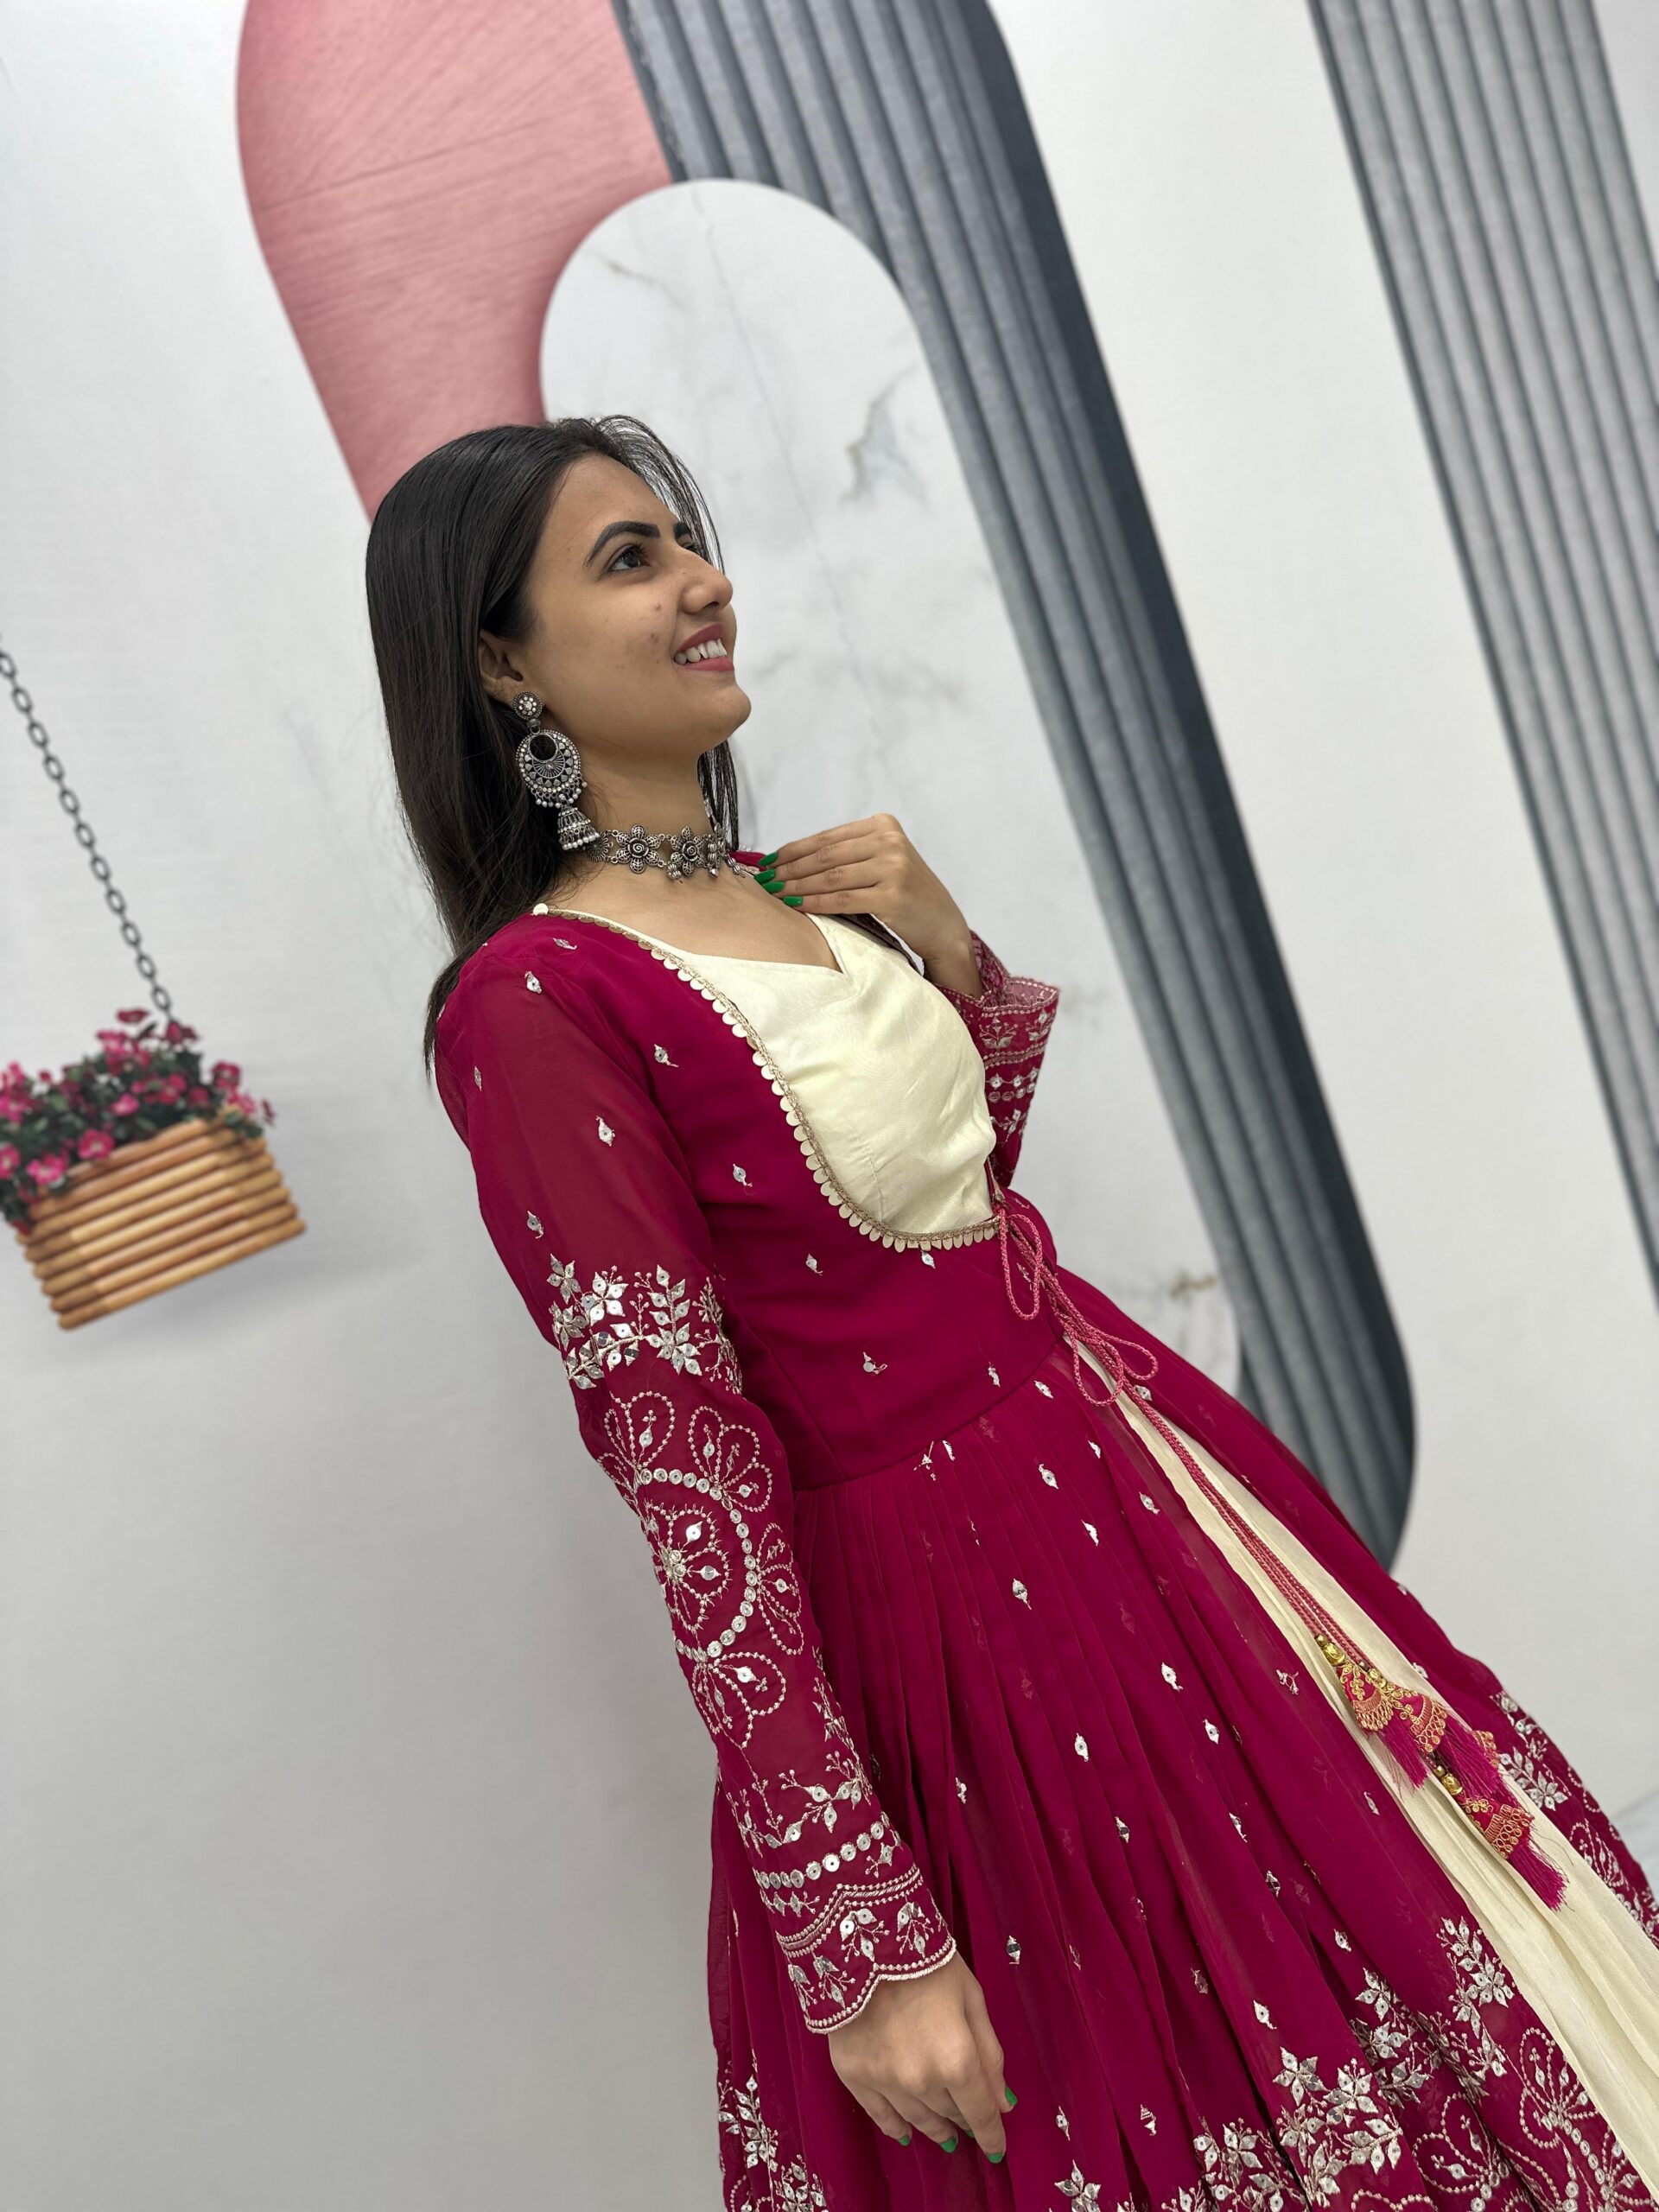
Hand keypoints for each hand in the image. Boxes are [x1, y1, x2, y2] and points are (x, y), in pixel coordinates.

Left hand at [757, 815, 977, 990]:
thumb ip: (846, 854)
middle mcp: (890, 841)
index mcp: (883, 825)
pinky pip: (843, 899)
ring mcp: (893, 867)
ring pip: (831, 877)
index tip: (767, 861)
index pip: (827, 837)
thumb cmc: (905, 895)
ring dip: (797, 886)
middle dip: (790, 869)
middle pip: (826, 856)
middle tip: (764, 880)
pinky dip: (816, 903)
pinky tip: (796, 907)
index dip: (793, 850)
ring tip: (775, 894)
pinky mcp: (893, 896)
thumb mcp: (881, 862)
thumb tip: (789, 859)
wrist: (942, 924)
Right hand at [826, 1952, 1014, 2161]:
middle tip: (968, 2119)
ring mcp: (884, 2082)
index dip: (993, 2133)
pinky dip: (895, 2127)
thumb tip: (1002, 2103)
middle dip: (963, 2118)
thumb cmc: (928, 1963)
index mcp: (957, 2061)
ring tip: (944, 2132)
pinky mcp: (854, 2075)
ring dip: (935, 2127)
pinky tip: (905, 2133)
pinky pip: (879, 2116)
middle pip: (950, 2115)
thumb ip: (989, 2054)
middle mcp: (921, 2081)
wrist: (863, 1940)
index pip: (981, 2113)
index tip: (998, 2147)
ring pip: (918, 2120)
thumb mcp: (972, 1999)